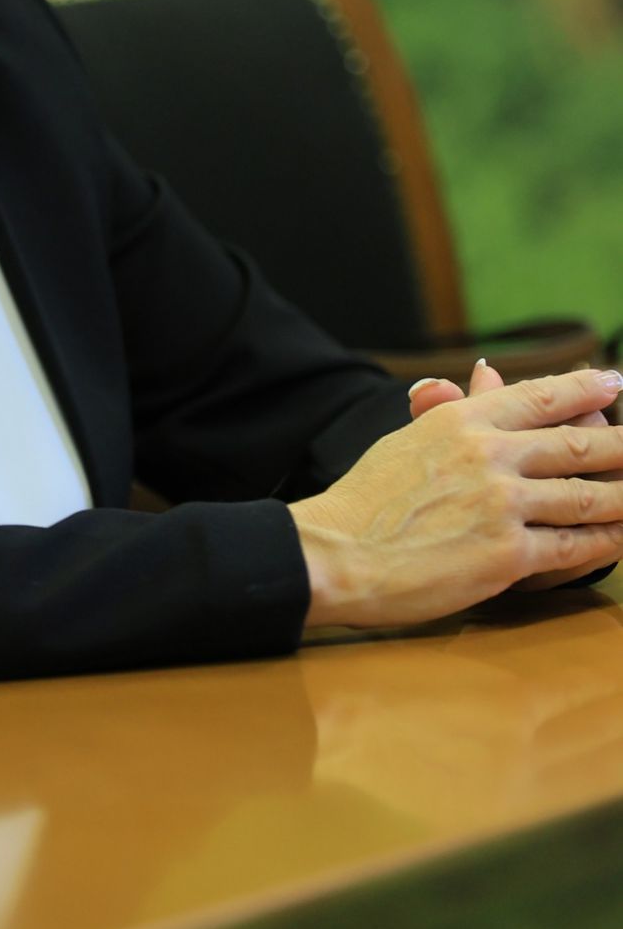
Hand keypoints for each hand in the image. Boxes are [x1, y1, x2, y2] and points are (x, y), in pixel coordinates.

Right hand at [292, 366, 622, 629]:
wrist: (336, 553)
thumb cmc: (364, 502)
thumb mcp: (408, 441)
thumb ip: (453, 411)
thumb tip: (484, 375)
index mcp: (462, 421)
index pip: (540, 397)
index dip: (585, 390)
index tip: (614, 382)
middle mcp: (489, 453)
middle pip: (579, 446)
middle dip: (622, 447)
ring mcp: (502, 503)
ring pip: (587, 496)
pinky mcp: (507, 553)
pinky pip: (573, 546)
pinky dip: (605, 542)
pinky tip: (620, 537)